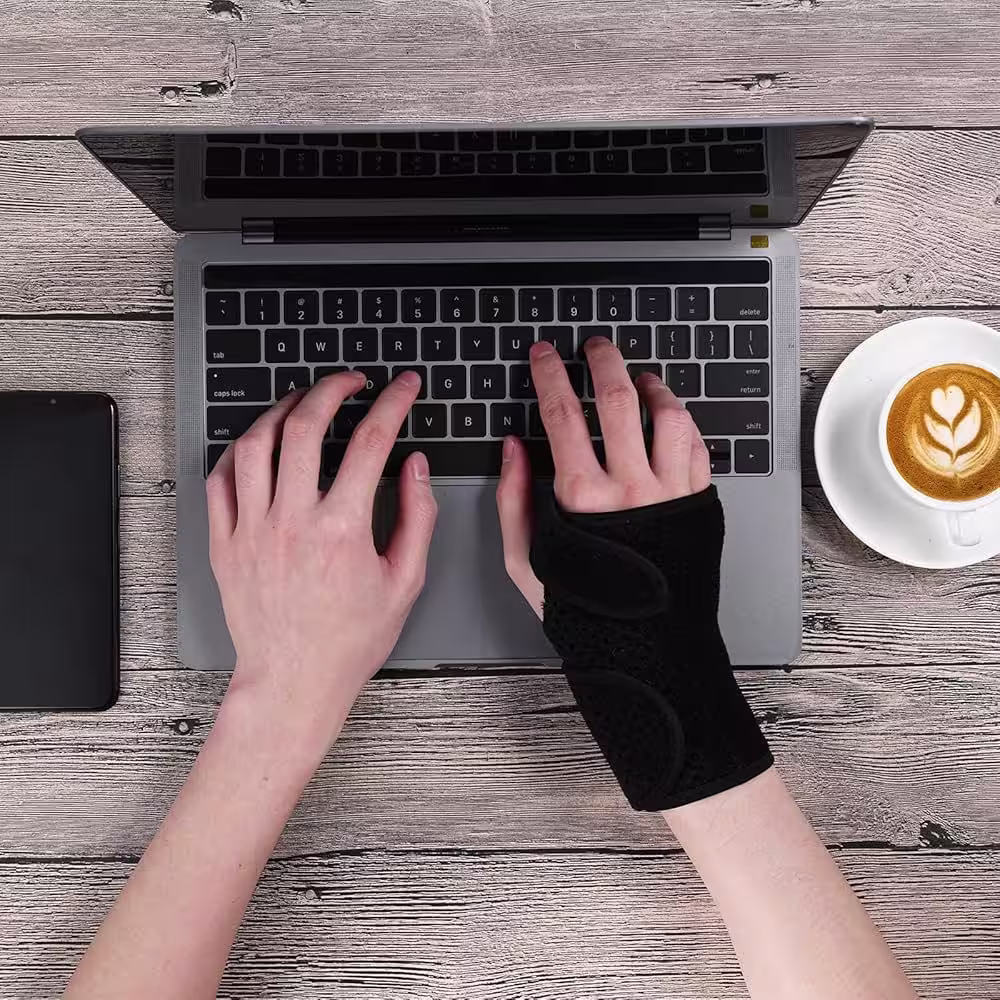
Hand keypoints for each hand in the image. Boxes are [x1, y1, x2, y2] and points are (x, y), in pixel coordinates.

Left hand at [205, 371, 436, 748]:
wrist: (293, 682)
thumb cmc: (349, 640)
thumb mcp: (405, 582)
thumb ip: (417, 517)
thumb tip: (415, 467)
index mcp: (341, 530)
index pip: (371, 443)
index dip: (393, 403)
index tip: (403, 387)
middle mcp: (291, 522)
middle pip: (306, 426)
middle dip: (332, 388)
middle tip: (351, 381)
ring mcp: (252, 530)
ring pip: (255, 444)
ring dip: (282, 409)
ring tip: (303, 401)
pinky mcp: (225, 543)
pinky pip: (220, 479)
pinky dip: (239, 450)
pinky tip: (260, 444)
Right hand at [496, 337, 710, 616]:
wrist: (645, 650)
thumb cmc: (583, 609)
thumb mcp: (526, 560)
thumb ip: (514, 499)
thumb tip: (512, 448)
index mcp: (582, 499)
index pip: (562, 416)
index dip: (549, 376)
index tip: (543, 356)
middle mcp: (630, 489)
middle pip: (617, 401)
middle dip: (602, 362)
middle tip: (594, 347)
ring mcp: (670, 494)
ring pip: (666, 417)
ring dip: (651, 386)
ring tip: (640, 378)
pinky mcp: (699, 504)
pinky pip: (696, 446)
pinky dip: (683, 421)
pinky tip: (670, 416)